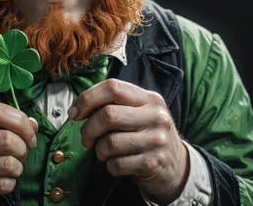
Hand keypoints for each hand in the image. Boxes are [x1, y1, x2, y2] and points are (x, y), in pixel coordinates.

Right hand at [0, 102, 37, 205]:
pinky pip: (4, 184)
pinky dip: (11, 181)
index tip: (28, 132)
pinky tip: (3, 178)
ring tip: (13, 165)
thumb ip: (2, 124)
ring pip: (8, 163)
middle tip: (23, 151)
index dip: (19, 119)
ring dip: (19, 165)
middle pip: (6, 138)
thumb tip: (33, 124)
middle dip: (23, 146)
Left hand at [68, 79, 188, 204]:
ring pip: (110, 142)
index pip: (112, 87)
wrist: (177, 166)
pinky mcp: (153, 163)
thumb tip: (77, 108)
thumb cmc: (147, 133)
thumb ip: (114, 103)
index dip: (87, 98)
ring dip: (98, 150)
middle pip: (108, 115)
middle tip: (86, 137)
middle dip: (88, 128)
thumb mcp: (139, 111)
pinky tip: (116, 163)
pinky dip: (110, 165)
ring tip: (103, 151)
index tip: (74, 112)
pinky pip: (117, 164)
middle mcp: (156, 116)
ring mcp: (157, 140)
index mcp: (149, 98)